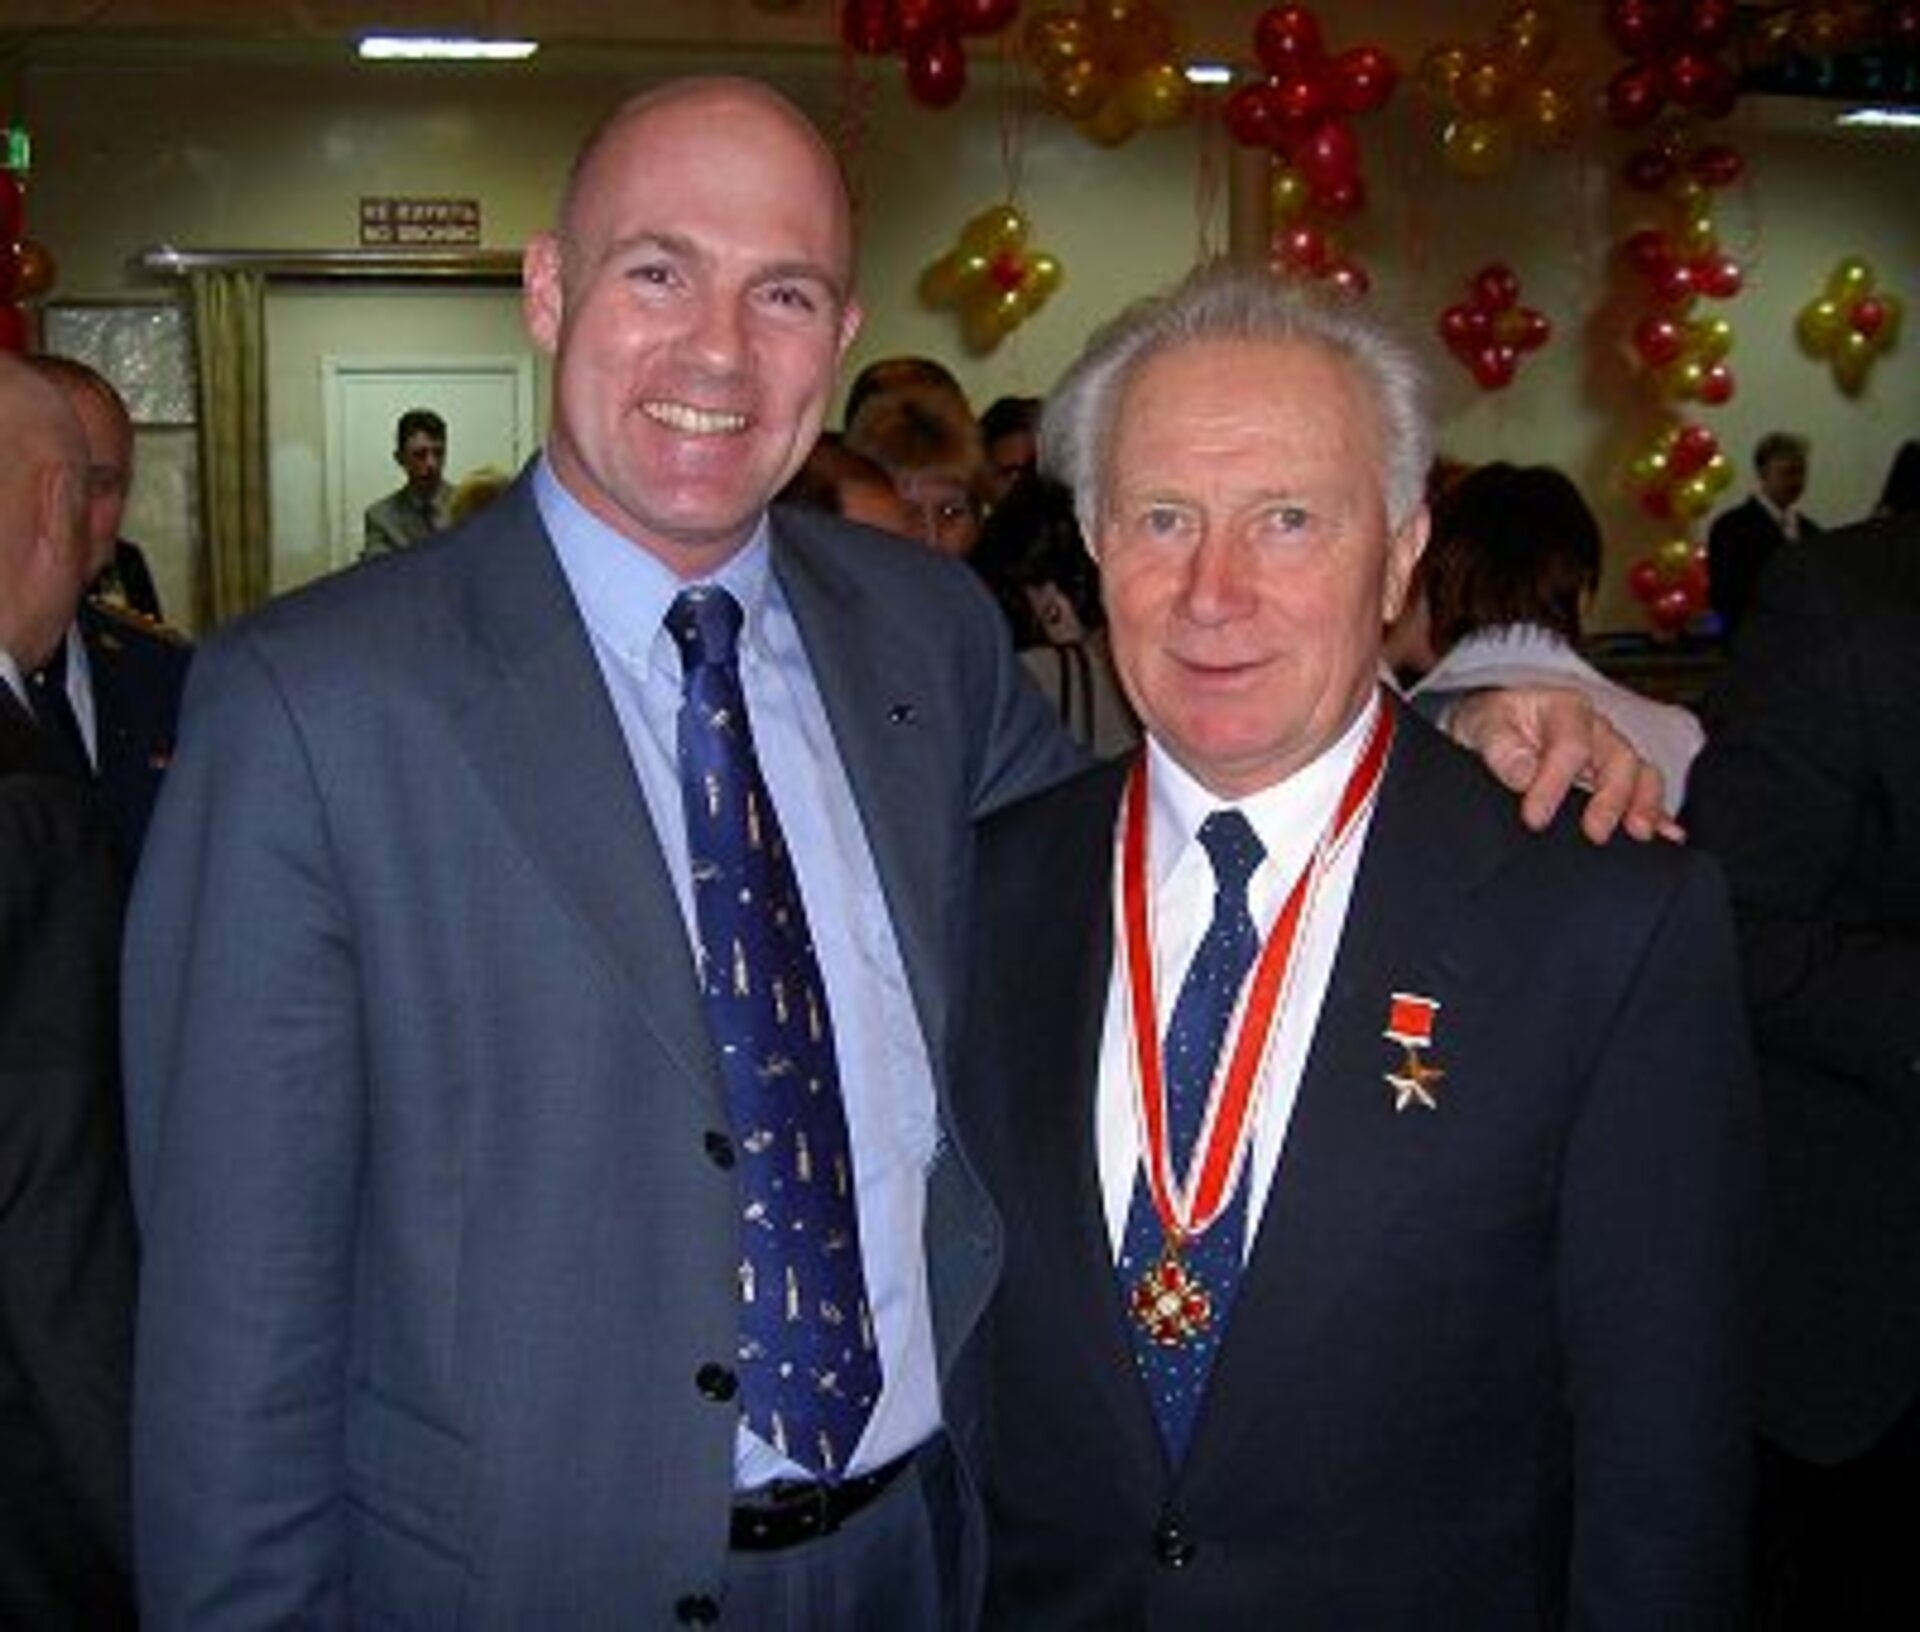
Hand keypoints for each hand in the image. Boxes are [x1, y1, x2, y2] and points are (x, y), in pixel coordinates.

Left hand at [1446, 688, 1679, 843]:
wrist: (1498, 725)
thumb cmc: (1493, 722)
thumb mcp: (1483, 724)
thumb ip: (1500, 746)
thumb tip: (1523, 773)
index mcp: (1564, 710)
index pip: (1570, 745)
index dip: (1555, 783)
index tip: (1535, 817)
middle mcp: (1596, 730)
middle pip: (1619, 758)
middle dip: (1611, 798)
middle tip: (1595, 833)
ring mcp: (1610, 754)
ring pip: (1641, 774)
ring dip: (1644, 805)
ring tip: (1638, 834)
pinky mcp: (1616, 779)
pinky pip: (1645, 795)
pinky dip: (1658, 815)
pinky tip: (1668, 837)